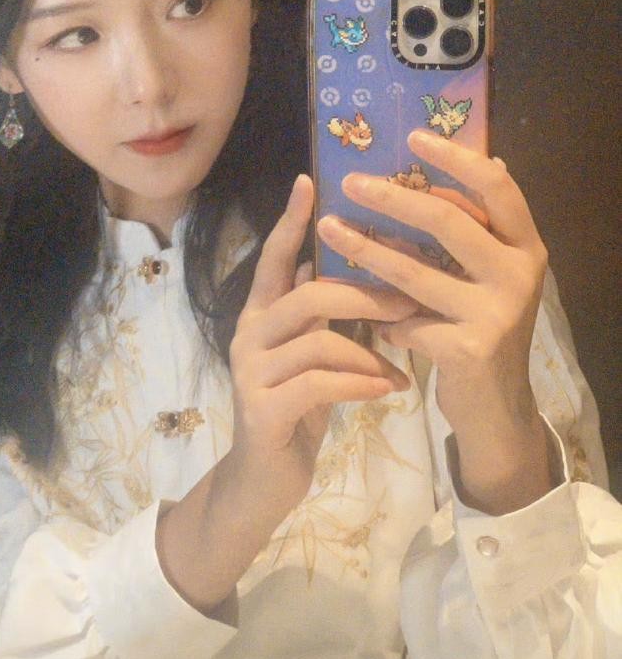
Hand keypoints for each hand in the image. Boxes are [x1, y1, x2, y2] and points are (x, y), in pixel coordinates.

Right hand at [228, 173, 416, 508]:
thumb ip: (322, 316)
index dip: (292, 221)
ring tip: (403, 362)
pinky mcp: (263, 408)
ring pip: (318, 340)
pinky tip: (389, 389)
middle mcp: (248, 334)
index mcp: (260, 314)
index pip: (274, 257)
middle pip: (308, 294)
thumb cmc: (296, 407)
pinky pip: (321, 383)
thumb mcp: (311, 354)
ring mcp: (251, 372)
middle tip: (409, 300)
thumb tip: (363, 270)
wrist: (264, 477)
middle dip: (364, 294)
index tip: (310, 181)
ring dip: (370, 349)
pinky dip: (362, 383)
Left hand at [317, 130, 551, 512]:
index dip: (456, 158)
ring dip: (364, 249)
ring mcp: (496, 313)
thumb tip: (483, 158)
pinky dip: (380, 319)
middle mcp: (519, 274)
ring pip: (413, 272)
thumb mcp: (488, 278)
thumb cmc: (481, 330)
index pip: (497, 189)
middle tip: (349, 182)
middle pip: (446, 221)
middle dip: (391, 197)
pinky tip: (368, 321)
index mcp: (525, 247)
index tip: (412, 136)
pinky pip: (405, 320)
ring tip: (328, 228)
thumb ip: (479, 230)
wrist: (496, 410)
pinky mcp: (467, 349)